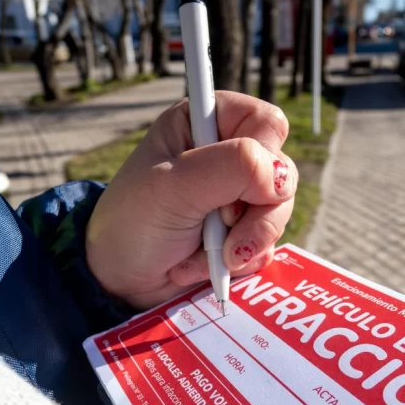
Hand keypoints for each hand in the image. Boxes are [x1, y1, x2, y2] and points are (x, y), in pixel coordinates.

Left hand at [86, 92, 297, 309]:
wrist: (119, 280)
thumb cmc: (134, 223)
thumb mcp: (175, 186)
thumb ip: (233, 167)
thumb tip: (282, 178)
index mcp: (208, 124)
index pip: (268, 124)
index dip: (262, 156)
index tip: (231, 187)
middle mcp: (228, 157)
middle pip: (284, 174)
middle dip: (254, 214)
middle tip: (222, 226)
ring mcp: (239, 199)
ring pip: (279, 215)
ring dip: (242, 244)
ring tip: (203, 256)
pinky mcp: (243, 236)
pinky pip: (267, 248)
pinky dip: (238, 263)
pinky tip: (201, 266)